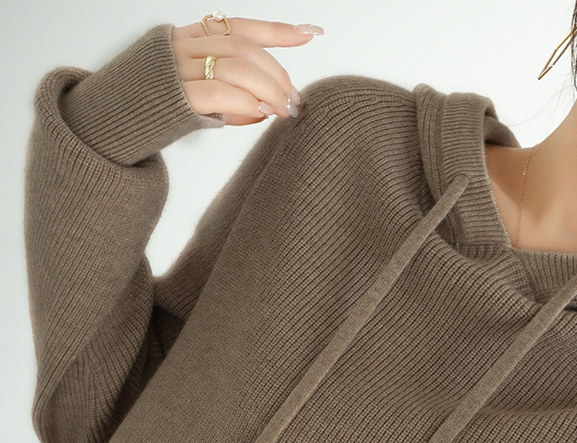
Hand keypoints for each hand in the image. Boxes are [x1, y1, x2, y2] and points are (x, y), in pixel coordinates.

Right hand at [170, 17, 323, 125]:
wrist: (107, 124)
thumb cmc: (155, 111)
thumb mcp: (194, 95)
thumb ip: (229, 99)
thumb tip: (267, 110)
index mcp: (189, 39)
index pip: (241, 27)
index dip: (279, 31)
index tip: (311, 33)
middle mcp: (184, 47)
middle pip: (246, 50)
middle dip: (278, 75)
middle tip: (295, 100)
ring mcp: (178, 69)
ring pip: (238, 67)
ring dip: (269, 90)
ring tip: (284, 110)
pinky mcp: (175, 96)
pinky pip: (220, 92)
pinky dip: (246, 102)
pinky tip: (261, 113)